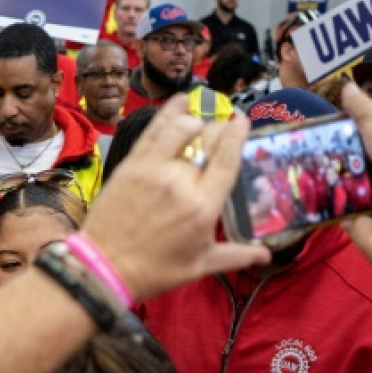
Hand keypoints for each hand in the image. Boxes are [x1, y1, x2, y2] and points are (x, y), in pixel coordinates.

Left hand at [82, 95, 269, 298]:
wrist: (105, 267)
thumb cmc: (156, 270)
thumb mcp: (201, 266)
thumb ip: (236, 255)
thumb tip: (266, 256)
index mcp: (204, 206)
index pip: (227, 157)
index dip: (237, 133)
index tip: (242, 120)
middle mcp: (182, 182)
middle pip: (207, 140)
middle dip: (217, 129)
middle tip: (219, 129)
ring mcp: (154, 170)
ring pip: (181, 128)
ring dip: (194, 120)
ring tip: (197, 122)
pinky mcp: (131, 165)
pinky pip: (152, 131)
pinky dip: (168, 113)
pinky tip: (178, 102)